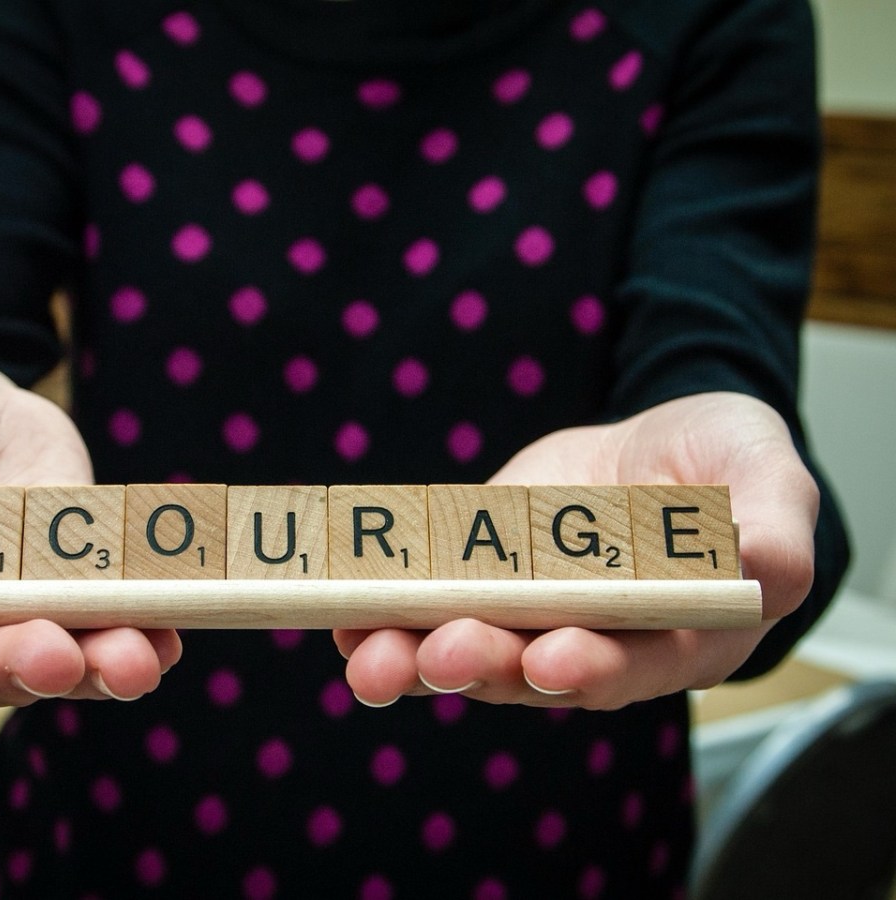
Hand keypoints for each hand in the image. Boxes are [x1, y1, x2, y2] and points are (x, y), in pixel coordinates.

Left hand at [334, 392, 817, 709]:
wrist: (657, 445)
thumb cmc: (723, 465)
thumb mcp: (766, 475)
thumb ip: (774, 523)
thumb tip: (769, 567)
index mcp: (676, 633)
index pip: (636, 663)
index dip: (595, 667)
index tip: (552, 658)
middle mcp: (594, 640)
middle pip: (534, 670)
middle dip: (485, 664)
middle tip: (440, 653)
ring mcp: (528, 616)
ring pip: (470, 651)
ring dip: (415, 656)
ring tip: (369, 655)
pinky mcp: (478, 583)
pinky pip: (429, 608)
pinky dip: (385, 616)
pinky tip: (345, 617)